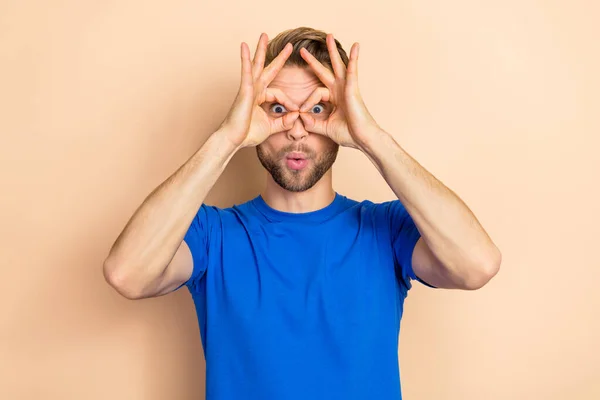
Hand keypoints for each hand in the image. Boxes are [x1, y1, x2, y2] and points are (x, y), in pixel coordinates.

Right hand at [219, 33, 299, 147]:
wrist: (234, 139)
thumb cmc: (248, 134)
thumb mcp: (271, 127)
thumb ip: (284, 121)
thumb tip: (296, 116)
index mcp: (260, 98)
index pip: (279, 94)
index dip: (289, 102)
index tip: (297, 112)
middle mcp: (255, 90)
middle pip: (268, 69)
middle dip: (278, 57)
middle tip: (289, 45)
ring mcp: (248, 88)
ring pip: (256, 65)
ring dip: (261, 49)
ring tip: (264, 35)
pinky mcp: (244, 90)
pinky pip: (246, 71)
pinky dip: (245, 59)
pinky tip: (244, 46)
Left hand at [298, 34, 380, 148]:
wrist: (363, 139)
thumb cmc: (349, 134)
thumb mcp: (325, 128)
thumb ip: (312, 123)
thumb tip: (300, 117)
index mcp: (334, 98)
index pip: (315, 92)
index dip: (306, 101)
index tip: (301, 112)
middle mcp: (340, 90)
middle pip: (325, 71)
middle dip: (314, 61)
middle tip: (302, 50)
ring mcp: (347, 88)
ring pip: (338, 65)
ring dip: (332, 50)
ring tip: (329, 36)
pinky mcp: (353, 88)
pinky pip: (352, 70)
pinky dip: (353, 58)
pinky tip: (355, 46)